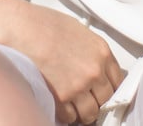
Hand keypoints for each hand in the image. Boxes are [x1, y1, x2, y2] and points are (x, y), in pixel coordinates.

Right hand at [9, 2, 124, 123]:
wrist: (23, 29)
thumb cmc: (47, 25)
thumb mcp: (80, 32)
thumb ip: (93, 53)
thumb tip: (96, 68)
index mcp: (102, 53)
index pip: (118, 82)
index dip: (110, 89)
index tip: (104, 92)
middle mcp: (94, 71)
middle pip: (106, 100)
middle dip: (97, 101)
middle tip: (88, 100)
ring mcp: (78, 86)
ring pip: (90, 113)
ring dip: (84, 112)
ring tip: (75, 106)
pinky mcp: (60, 98)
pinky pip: (70, 117)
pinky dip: (67, 115)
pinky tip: (61, 105)